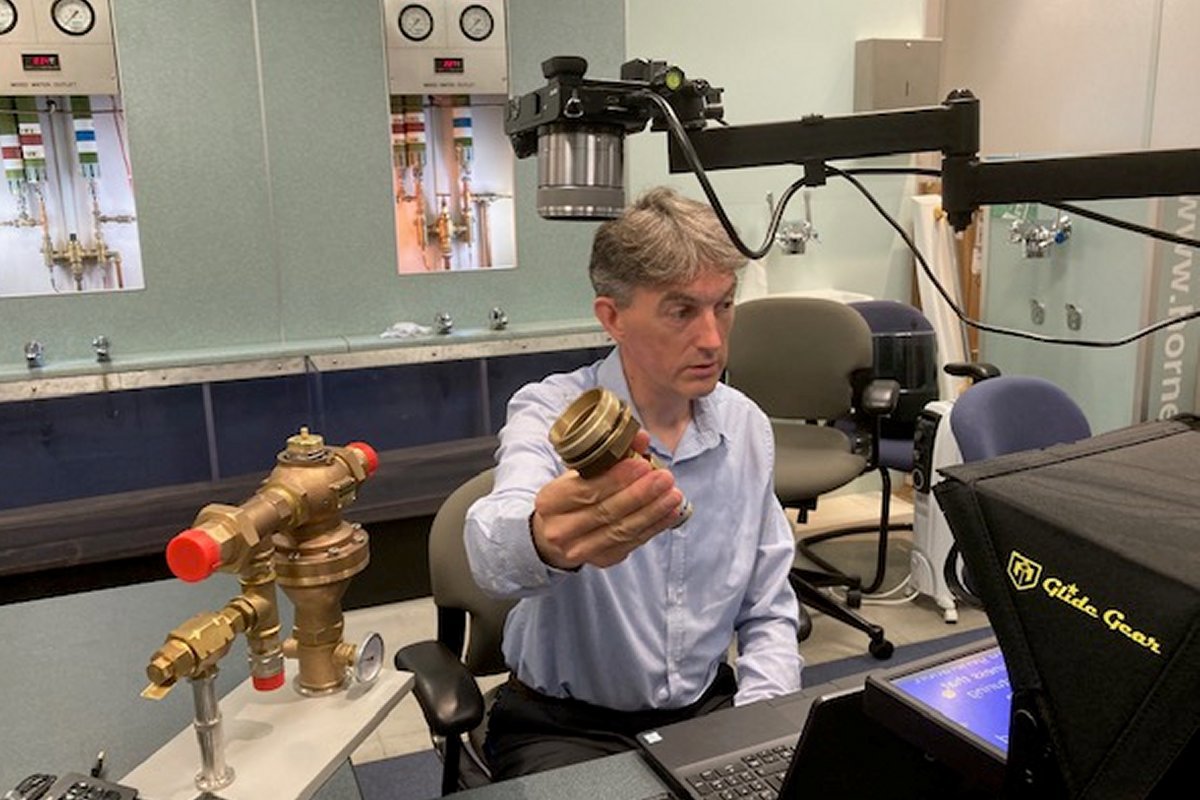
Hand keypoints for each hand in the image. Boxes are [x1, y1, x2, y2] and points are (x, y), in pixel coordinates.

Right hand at [532, 431, 683, 569]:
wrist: (556, 530)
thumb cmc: (571, 493)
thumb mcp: (580, 470)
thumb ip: (610, 452)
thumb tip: (641, 438)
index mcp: (550, 501)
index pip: (586, 491)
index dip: (616, 479)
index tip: (642, 464)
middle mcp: (560, 530)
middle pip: (606, 512)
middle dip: (640, 495)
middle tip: (664, 478)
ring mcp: (580, 550)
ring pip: (622, 531)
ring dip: (652, 512)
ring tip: (673, 494)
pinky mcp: (602, 559)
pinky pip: (632, 543)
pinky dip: (654, 527)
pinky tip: (670, 512)